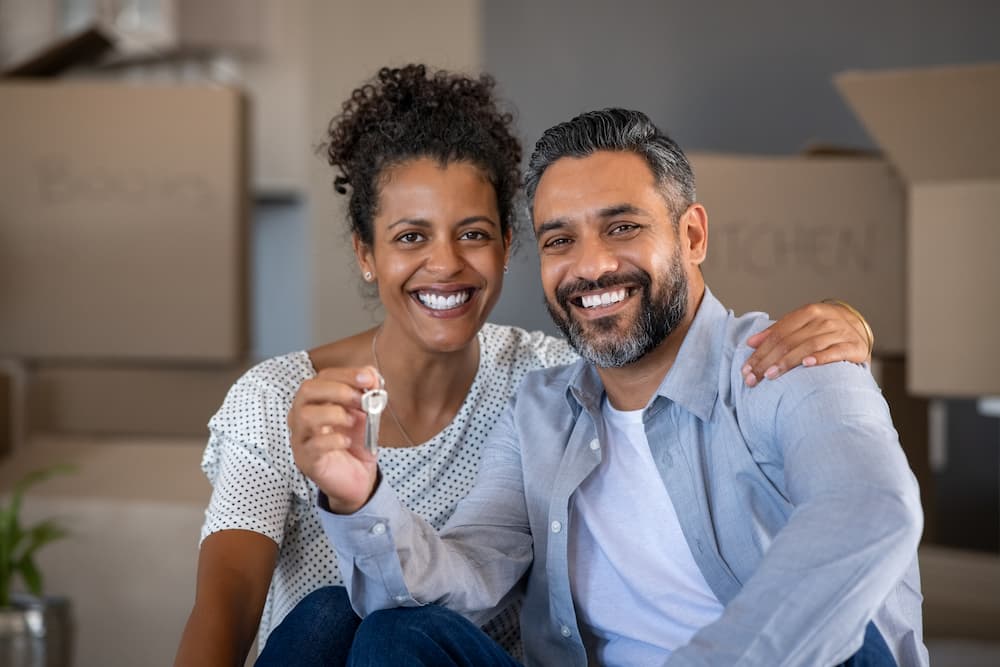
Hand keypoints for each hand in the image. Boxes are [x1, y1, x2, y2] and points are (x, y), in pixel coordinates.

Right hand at [289, 366, 380, 512]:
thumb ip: (367, 394)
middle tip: (361, 400)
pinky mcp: (307, 460)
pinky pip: (313, 445)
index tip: (369, 378)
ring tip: (352, 422)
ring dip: (334, 414)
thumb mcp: (365, 415)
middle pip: (307, 390)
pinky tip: (347, 442)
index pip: (322, 377)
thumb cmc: (355, 443)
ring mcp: (301, 438)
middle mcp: (302, 416)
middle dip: (338, 390)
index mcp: (315, 401)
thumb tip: (371, 375)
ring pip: (304, 416)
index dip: (346, 374)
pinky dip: (333, 440)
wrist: (357, 479)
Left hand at [742, 302, 871, 386]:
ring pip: (809, 346)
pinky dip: (821, 358)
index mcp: (808, 312)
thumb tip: (750, 343)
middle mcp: (824, 319)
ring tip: (771, 375)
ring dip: (788, 361)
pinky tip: (807, 365)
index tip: (746, 369)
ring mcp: (840, 332)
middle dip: (768, 361)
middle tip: (753, 378)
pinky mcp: (855, 346)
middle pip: (790, 341)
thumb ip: (777, 333)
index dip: (760, 351)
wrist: (860, 327)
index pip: (778, 333)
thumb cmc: (824, 330)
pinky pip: (835, 352)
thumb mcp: (802, 326)